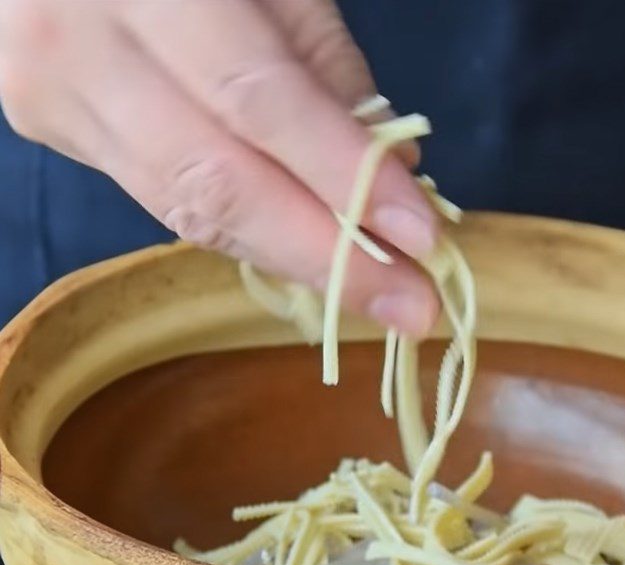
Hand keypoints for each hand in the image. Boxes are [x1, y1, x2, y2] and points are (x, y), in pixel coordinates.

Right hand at [0, 0, 438, 334]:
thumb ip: (324, 70)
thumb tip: (392, 169)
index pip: (256, 102)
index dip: (341, 177)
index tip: (420, 238)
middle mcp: (77, 49)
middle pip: (216, 184)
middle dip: (326, 257)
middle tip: (409, 307)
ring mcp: (57, 100)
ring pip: (192, 211)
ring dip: (295, 260)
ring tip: (375, 293)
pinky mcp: (59, 133)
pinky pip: (172, 204)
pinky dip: (251, 234)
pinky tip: (309, 257)